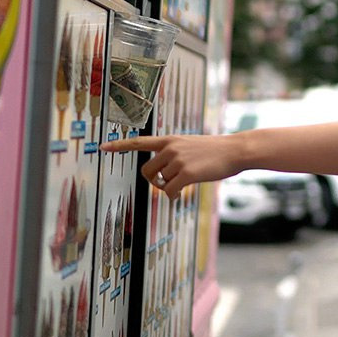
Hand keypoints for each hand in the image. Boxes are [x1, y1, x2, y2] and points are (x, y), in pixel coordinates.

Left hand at [100, 134, 239, 199]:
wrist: (235, 150)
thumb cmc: (216, 150)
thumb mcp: (191, 145)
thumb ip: (175, 154)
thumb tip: (165, 176)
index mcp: (169, 139)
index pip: (139, 142)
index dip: (119, 145)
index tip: (102, 147)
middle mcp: (170, 148)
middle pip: (147, 171)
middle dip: (154, 181)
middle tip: (167, 184)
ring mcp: (177, 160)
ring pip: (161, 183)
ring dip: (169, 188)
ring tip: (183, 185)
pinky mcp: (186, 173)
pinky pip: (169, 191)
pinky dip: (173, 196)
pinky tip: (181, 195)